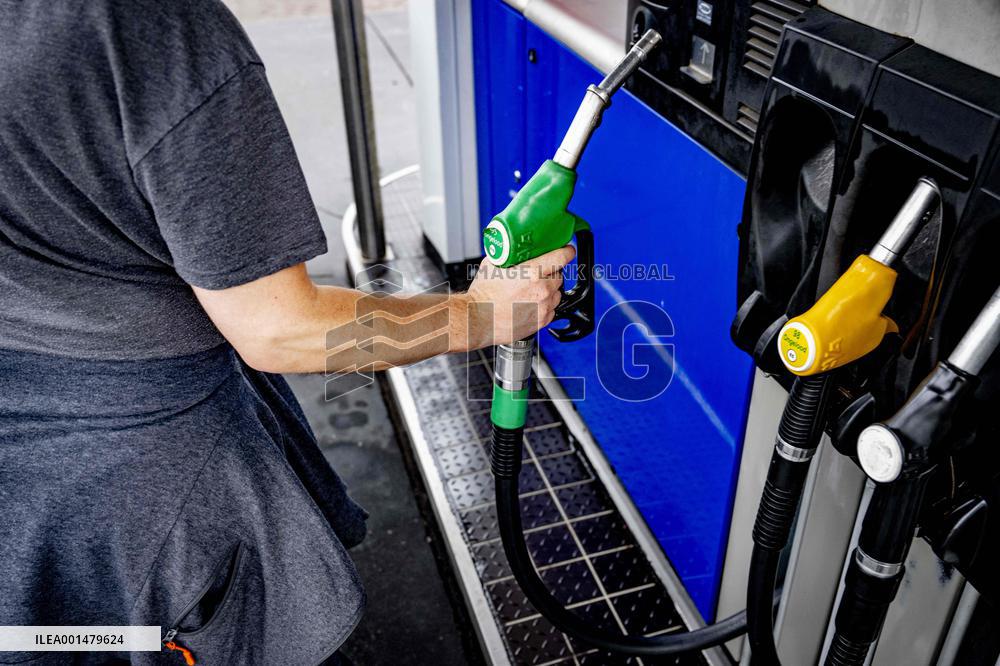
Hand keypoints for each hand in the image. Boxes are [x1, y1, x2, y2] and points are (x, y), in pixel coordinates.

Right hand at [458, 246, 575, 349]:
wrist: (477, 320)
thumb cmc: (483, 295)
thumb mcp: (493, 264)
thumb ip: (508, 255)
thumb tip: (513, 248)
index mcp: (532, 273)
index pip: (561, 257)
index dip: (566, 251)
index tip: (568, 250)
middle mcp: (541, 290)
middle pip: (559, 275)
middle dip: (551, 272)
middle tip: (537, 274)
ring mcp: (543, 307)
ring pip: (557, 293)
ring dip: (549, 290)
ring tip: (531, 291)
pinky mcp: (542, 321)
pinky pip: (552, 309)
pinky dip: (545, 305)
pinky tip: (530, 303)